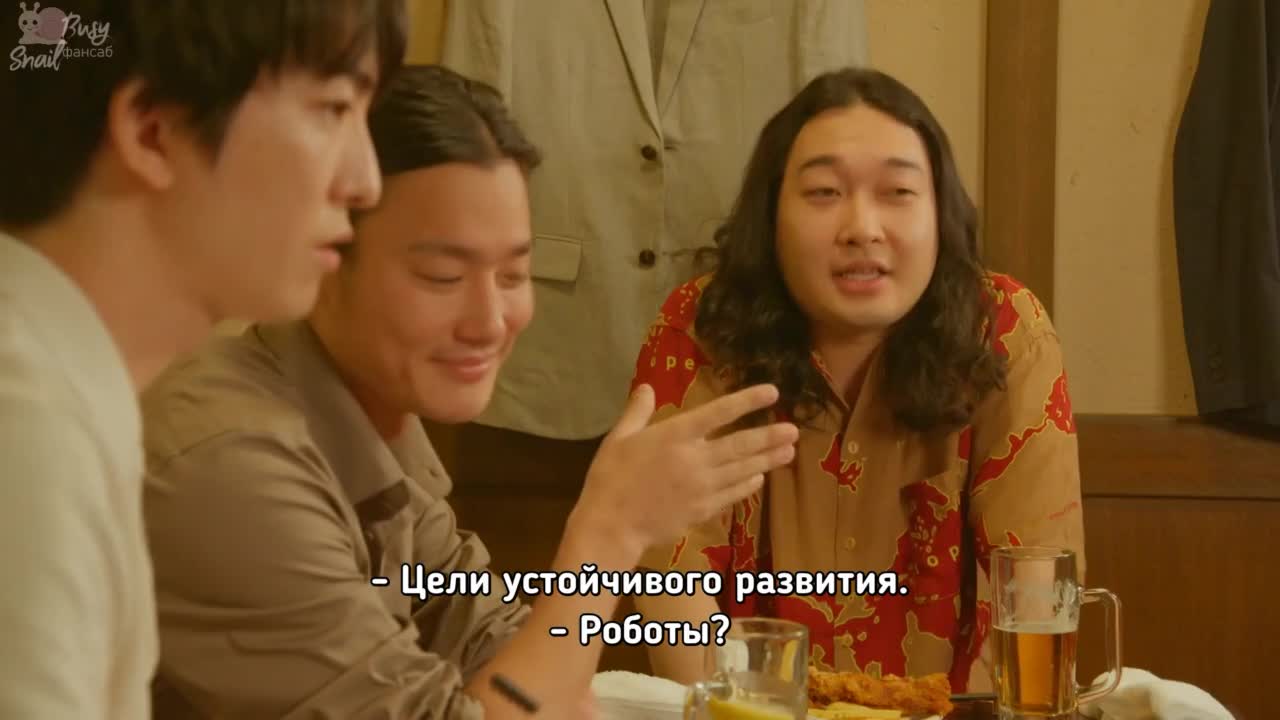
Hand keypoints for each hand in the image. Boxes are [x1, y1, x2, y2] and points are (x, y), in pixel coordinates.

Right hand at [572, 383, 797, 561]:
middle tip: (794, 430)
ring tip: (789, 451)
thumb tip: (646, 388)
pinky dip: (748, 485)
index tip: (772, 393)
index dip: (747, 401)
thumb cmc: (610, 478)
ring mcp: (702, 487)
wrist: (611, 525)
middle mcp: (695, 459)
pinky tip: (760, 479)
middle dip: (769, 436)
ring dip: (767, 460)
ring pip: (742, 471)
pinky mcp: (703, 510)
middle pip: (740, 445)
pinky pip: (733, 495)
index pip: (718, 413)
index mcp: (674, 436)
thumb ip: (637, 412)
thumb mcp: (618, 438)